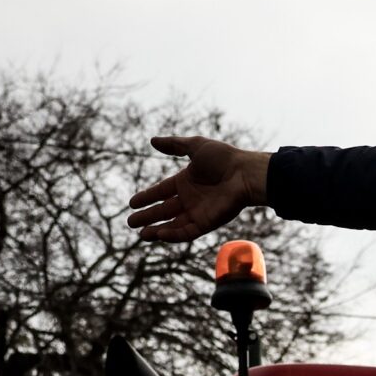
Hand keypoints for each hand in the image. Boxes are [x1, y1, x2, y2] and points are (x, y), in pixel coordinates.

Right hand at [128, 135, 270, 242]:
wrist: (244, 173)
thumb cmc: (224, 158)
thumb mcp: (195, 146)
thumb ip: (174, 145)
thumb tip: (152, 140)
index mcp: (186, 181)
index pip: (161, 192)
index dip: (147, 197)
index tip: (132, 203)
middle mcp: (190, 198)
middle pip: (163, 210)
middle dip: (147, 217)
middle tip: (130, 222)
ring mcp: (198, 212)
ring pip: (172, 225)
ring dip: (156, 230)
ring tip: (141, 234)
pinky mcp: (206, 223)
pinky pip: (186, 232)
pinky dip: (173, 235)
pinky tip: (159, 234)